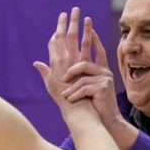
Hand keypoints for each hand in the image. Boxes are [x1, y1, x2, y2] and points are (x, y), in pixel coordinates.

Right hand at [34, 7, 93, 114]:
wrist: (76, 107)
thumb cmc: (63, 98)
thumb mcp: (49, 84)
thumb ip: (43, 71)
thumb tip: (35, 63)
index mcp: (53, 63)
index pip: (53, 43)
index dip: (55, 33)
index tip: (59, 25)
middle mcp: (61, 59)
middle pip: (62, 36)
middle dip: (65, 22)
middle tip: (69, 11)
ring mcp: (73, 60)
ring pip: (74, 37)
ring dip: (76, 23)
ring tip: (79, 12)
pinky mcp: (84, 63)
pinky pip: (86, 44)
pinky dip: (87, 33)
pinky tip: (90, 24)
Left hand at [61, 29, 138, 149]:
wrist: (106, 122)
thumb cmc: (93, 107)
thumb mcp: (81, 90)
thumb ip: (67, 77)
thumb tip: (44, 65)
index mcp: (100, 71)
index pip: (96, 50)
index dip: (94, 38)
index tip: (90, 27)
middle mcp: (104, 71)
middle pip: (88, 51)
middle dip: (84, 36)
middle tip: (80, 27)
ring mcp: (104, 78)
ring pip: (80, 75)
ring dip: (71, 87)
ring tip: (65, 96)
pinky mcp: (103, 87)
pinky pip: (83, 87)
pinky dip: (74, 95)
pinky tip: (70, 101)